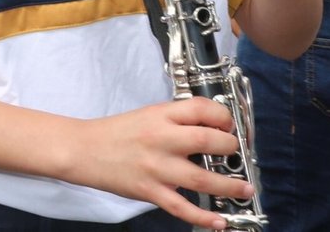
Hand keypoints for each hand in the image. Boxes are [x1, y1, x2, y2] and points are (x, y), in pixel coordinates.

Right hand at [72, 99, 251, 228]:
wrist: (84, 149)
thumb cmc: (116, 132)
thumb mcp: (147, 115)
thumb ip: (176, 120)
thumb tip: (210, 129)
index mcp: (160, 116)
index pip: (200, 108)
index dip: (222, 116)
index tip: (228, 126)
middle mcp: (161, 139)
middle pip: (207, 142)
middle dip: (230, 148)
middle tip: (234, 153)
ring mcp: (156, 167)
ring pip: (202, 178)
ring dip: (229, 186)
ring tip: (245, 189)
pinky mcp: (150, 190)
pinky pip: (182, 207)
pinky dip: (203, 217)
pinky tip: (220, 221)